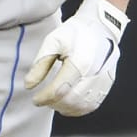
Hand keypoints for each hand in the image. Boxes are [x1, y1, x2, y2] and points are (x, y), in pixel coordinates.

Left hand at [23, 0, 129, 116]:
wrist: (100, 27)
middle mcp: (94, 74)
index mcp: (80, 63)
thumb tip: (29, 85)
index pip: (59, 90)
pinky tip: (67, 103)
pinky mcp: (107, 84)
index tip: (35, 99)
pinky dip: (78, 109)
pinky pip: (93, 105)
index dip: (44, 98)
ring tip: (53, 101)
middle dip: (54, 104)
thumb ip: (40, 64)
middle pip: (71, 100)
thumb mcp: (52, 42)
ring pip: (82, 106)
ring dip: (65, 108)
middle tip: (43, 100)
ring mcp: (103, 81)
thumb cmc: (75, 33)